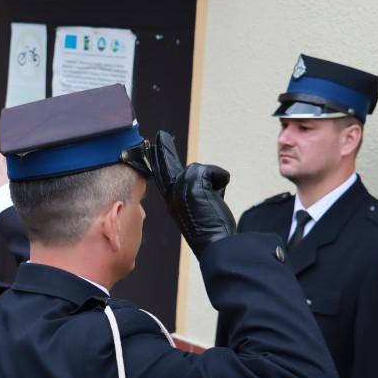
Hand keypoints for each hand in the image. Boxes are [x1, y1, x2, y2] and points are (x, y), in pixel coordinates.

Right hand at [150, 131, 236, 258]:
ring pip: (203, 171)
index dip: (159, 161)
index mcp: (171, 200)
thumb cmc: (209, 232)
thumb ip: (194, 194)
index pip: (162, 176)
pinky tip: (219, 198)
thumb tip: (206, 178)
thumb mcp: (196, 210)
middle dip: (164, 149)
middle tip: (160, 134)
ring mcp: (181, 186)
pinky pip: (216, 172)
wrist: (213, 243)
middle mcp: (171, 192)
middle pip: (168, 165)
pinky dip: (222, 181)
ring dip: (215, 182)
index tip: (154, 149)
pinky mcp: (195, 181)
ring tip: (215, 202)